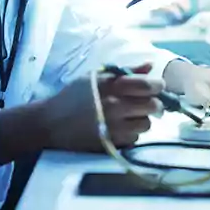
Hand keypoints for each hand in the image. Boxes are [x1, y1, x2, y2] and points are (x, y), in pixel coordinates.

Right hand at [39, 63, 163, 151]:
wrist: (51, 122)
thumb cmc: (74, 95)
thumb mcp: (96, 77)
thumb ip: (126, 72)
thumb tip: (150, 66)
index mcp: (112, 85)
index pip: (150, 85)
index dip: (157, 86)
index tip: (154, 87)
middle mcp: (116, 106)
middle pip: (153, 106)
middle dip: (153, 104)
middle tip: (144, 103)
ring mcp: (115, 127)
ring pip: (146, 124)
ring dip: (142, 120)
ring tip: (128, 116)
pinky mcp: (112, 143)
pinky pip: (134, 138)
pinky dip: (131, 133)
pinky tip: (119, 128)